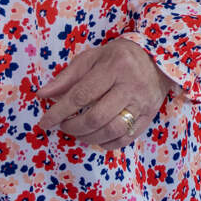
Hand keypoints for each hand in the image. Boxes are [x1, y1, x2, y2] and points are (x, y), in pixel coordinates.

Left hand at [38, 38, 175, 151]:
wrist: (157, 59)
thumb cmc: (118, 57)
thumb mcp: (92, 58)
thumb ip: (67, 77)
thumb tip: (43, 95)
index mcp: (114, 67)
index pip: (81, 95)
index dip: (59, 111)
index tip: (45, 122)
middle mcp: (130, 86)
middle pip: (97, 117)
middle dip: (74, 127)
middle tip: (64, 126)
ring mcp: (142, 103)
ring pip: (112, 130)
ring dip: (89, 137)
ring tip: (79, 133)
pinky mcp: (150, 116)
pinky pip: (126, 138)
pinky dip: (108, 143)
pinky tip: (97, 138)